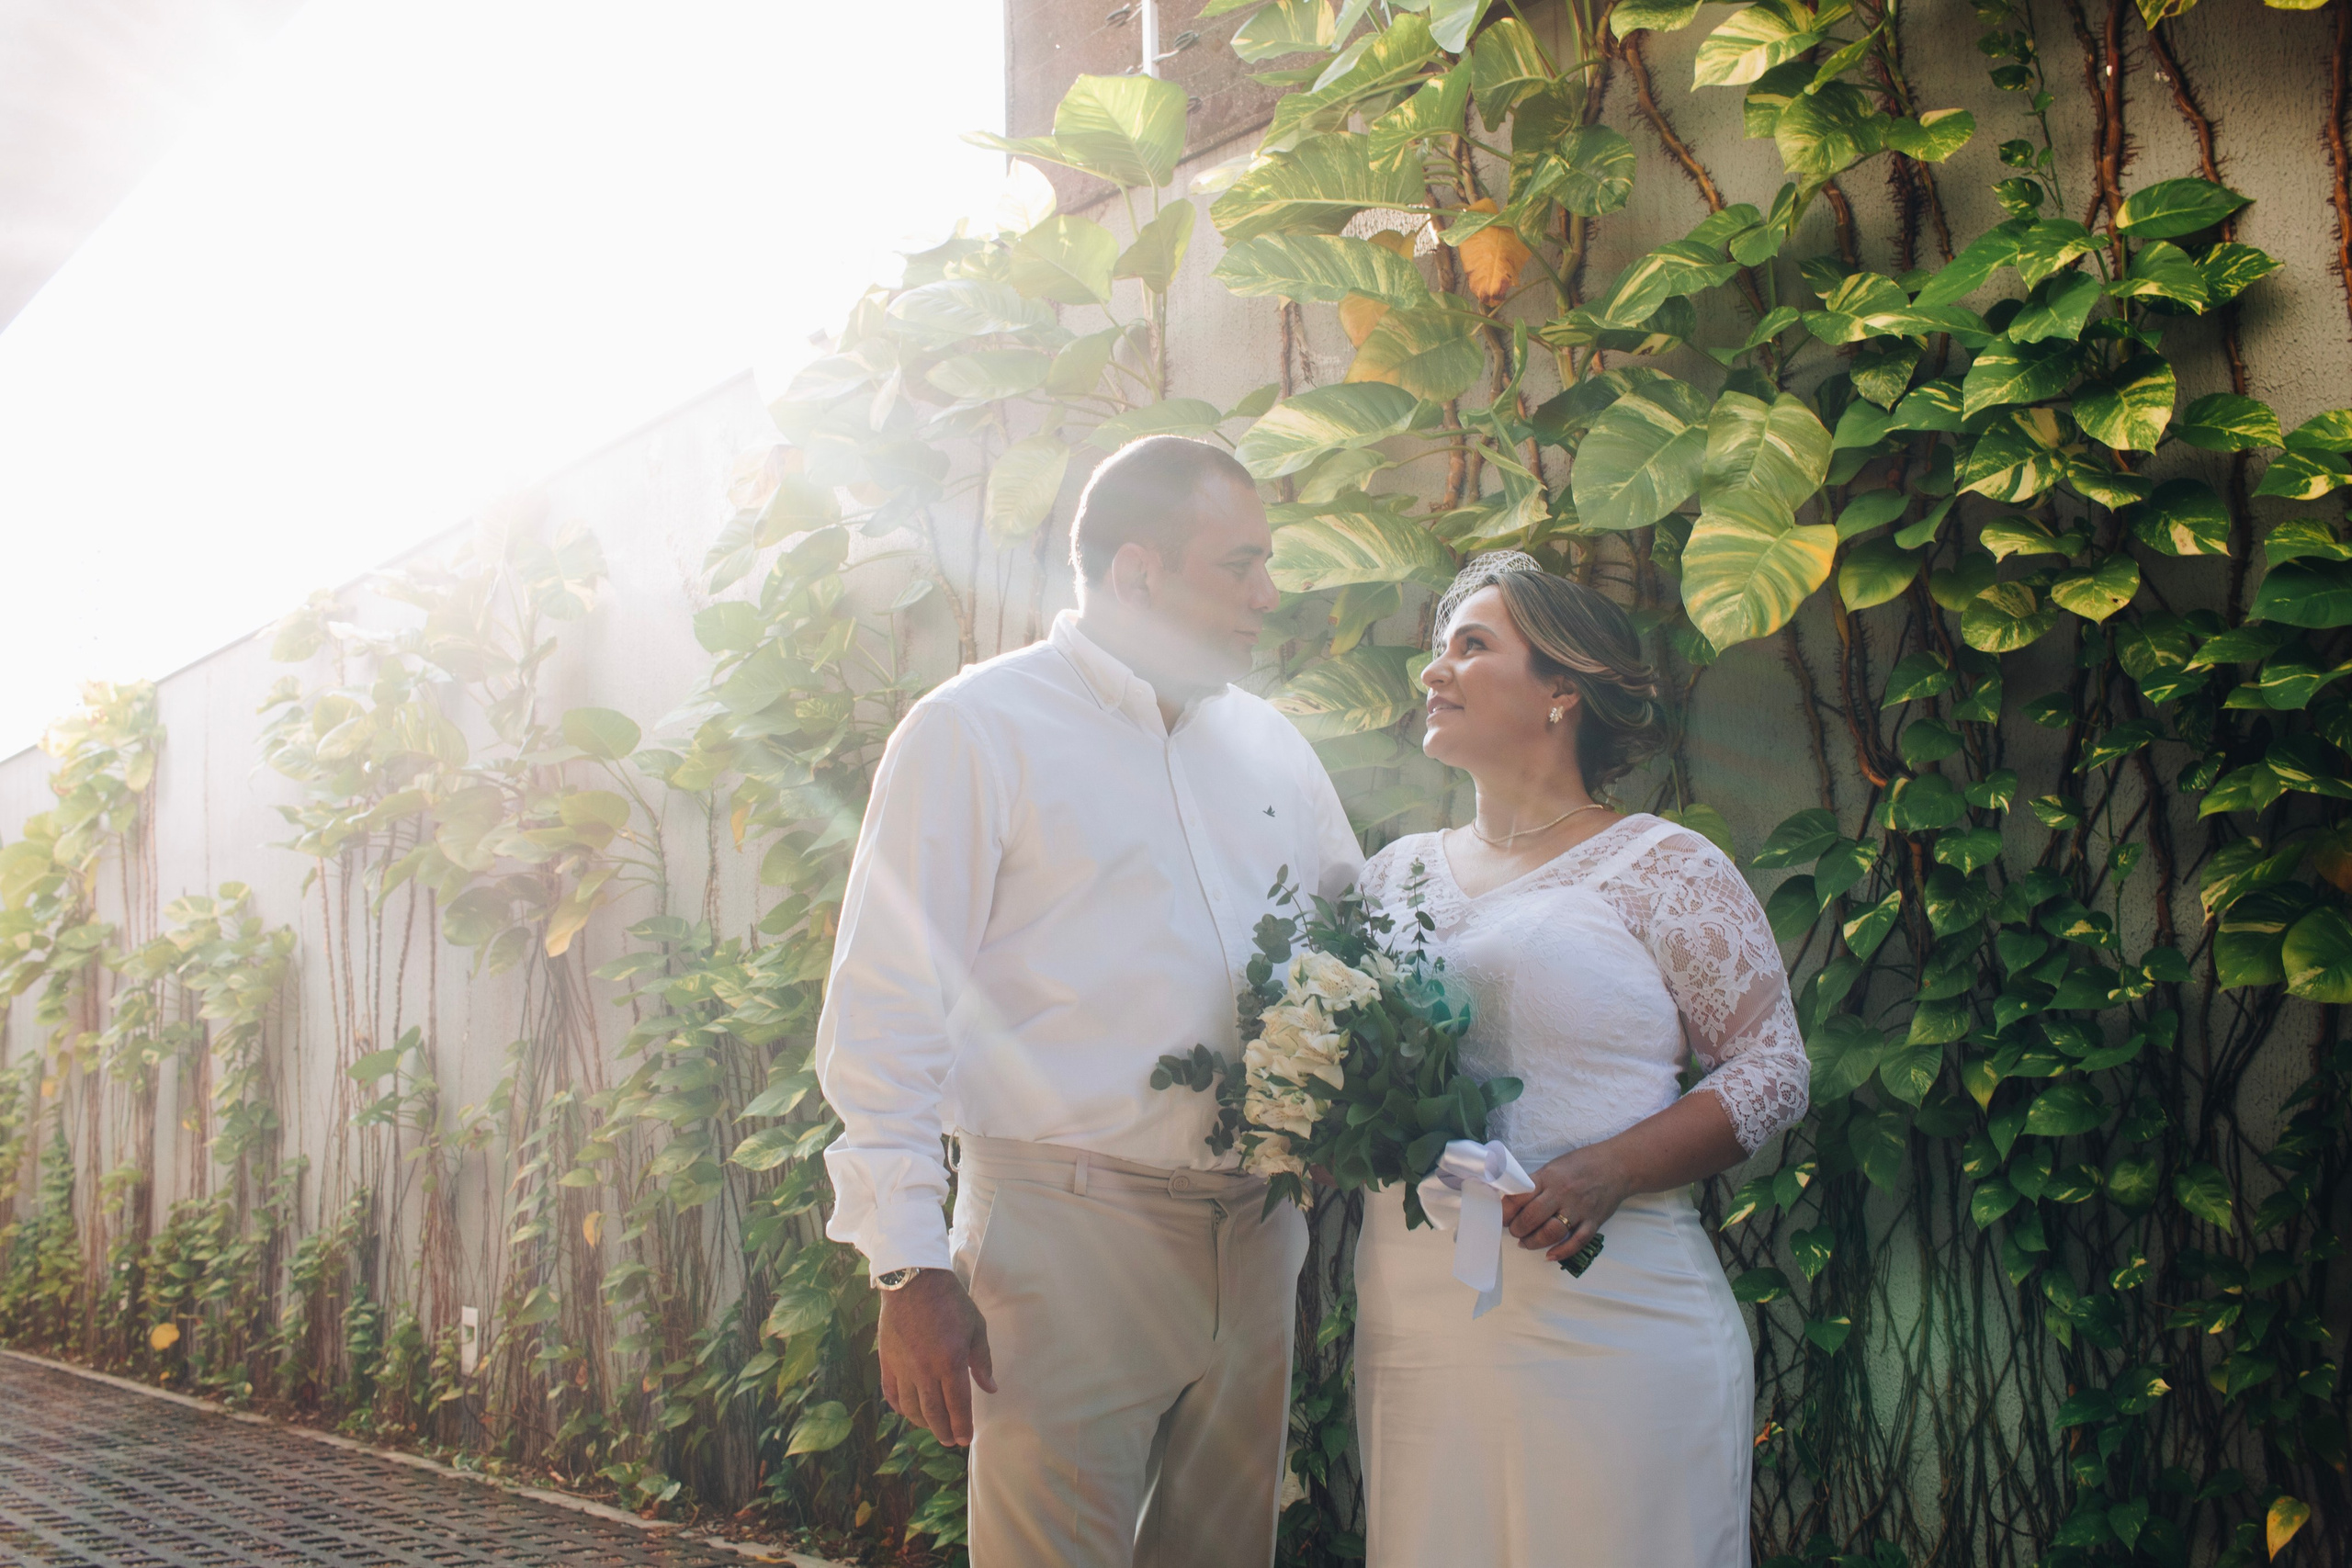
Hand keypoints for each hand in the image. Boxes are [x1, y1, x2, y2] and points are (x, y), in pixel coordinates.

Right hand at [877, 1270, 995, 1447]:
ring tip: (932, 1427)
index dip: (963, 1426)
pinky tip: (907, 1411)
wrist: (914, 1280)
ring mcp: (903, 1367)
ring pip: (911, 1407)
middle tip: (950, 1441)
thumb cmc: (950, 1301)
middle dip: (944, 1431)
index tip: (966, 1439)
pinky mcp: (887, 1360)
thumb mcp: (976, 1327)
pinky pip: (891, 1392)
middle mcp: (925, 1370)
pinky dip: (899, 1407)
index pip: (958, 1405)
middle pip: (934, 1413)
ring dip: (922, 1423)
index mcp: (951, 1362)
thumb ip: (983, 1361)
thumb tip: (990, 1389)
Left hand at [1500, 1143, 1631, 1263]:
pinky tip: (1550, 1255)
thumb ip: (1536, 1182)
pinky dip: (1561, 1252)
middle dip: (1518, 1229)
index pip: (1520, 1197)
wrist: (1619, 1165)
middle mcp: (1562, 1194)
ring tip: (1526, 1243)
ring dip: (1534, 1242)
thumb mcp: (1554, 1166)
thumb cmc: (1583, 1163)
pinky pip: (1576, 1242)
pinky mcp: (1593, 1222)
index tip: (1502, 1218)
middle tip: (1515, 1232)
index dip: (1506, 1211)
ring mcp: (1579, 1209)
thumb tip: (1513, 1199)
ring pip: (1551, 1232)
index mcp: (1548, 1177)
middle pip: (1532, 1217)